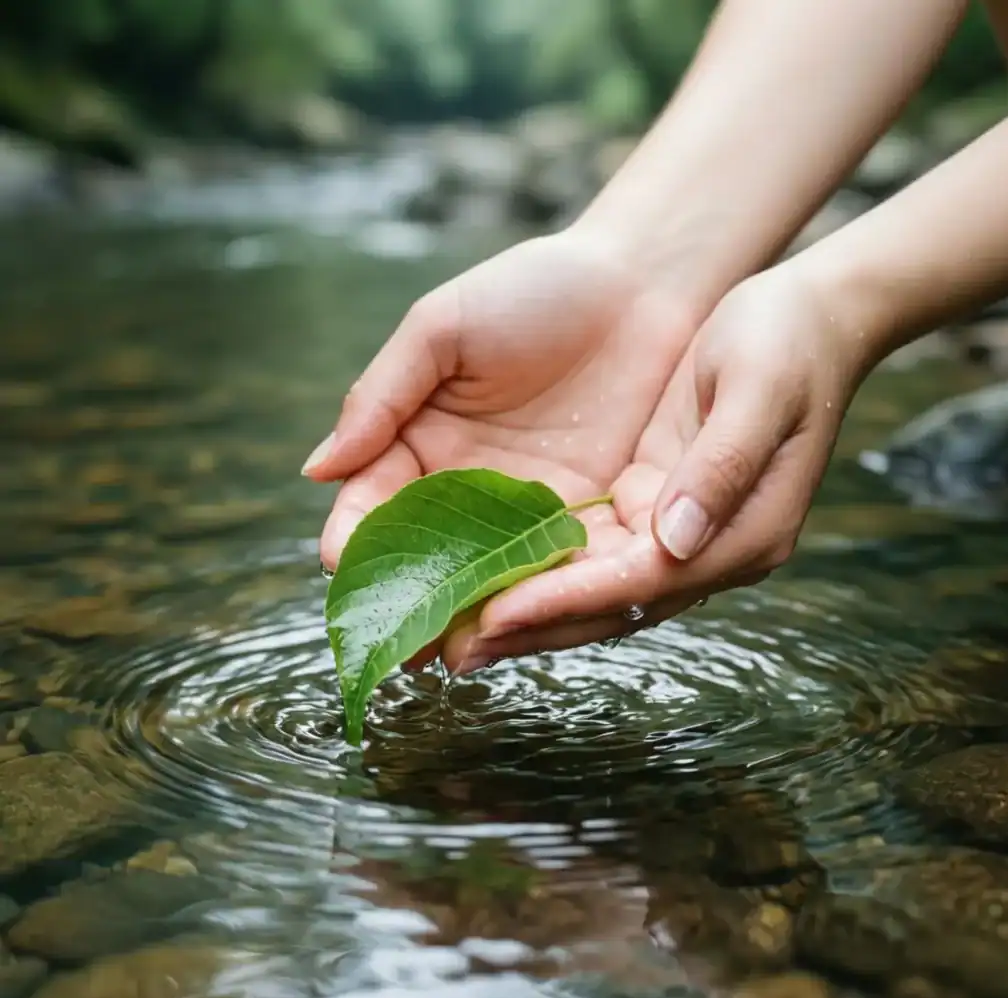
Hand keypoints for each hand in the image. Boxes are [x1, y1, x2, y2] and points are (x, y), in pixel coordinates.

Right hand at [303, 228, 701, 661]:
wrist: (642, 285)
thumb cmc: (535, 290)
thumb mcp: (444, 328)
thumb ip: (383, 395)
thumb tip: (316, 471)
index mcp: (419, 440)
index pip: (372, 502)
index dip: (354, 536)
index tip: (341, 566)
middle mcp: (466, 486)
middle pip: (423, 556)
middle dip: (405, 597)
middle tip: (393, 638)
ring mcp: (524, 509)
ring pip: (482, 574)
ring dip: (464, 614)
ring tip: (447, 652)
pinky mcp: (586, 519)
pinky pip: (549, 568)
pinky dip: (531, 598)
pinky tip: (517, 624)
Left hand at [449, 266, 869, 668]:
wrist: (809, 320)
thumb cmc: (789, 343)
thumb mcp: (760, 390)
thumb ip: (722, 465)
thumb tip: (675, 537)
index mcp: (745, 531)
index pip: (640, 583)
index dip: (565, 600)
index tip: (496, 615)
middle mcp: (711, 548)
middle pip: (611, 604)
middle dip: (534, 626)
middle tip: (455, 650)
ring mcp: (681, 532)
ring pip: (595, 587)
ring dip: (531, 609)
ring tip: (457, 629)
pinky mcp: (655, 504)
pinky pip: (593, 552)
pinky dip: (544, 569)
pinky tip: (494, 574)